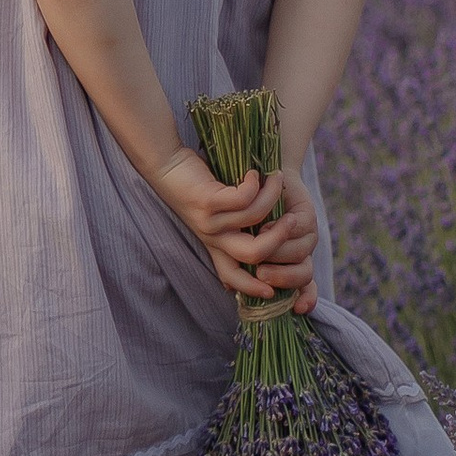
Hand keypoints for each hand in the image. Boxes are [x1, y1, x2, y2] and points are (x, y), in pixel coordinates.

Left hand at [153, 152, 318, 308]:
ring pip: (254, 219)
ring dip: (272, 197)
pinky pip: (243, 198)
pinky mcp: (206, 201)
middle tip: (292, 219)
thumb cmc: (196, 185)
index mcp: (215, 244)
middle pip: (253, 254)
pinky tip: (253, 173)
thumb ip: (237, 223)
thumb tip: (269, 226)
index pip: (233, 275)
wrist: (164, 164)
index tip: (273, 291)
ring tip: (277, 178)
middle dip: (279, 238)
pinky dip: (255, 184)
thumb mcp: (216, 211)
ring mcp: (208, 220)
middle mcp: (212, 237)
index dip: (254, 288)